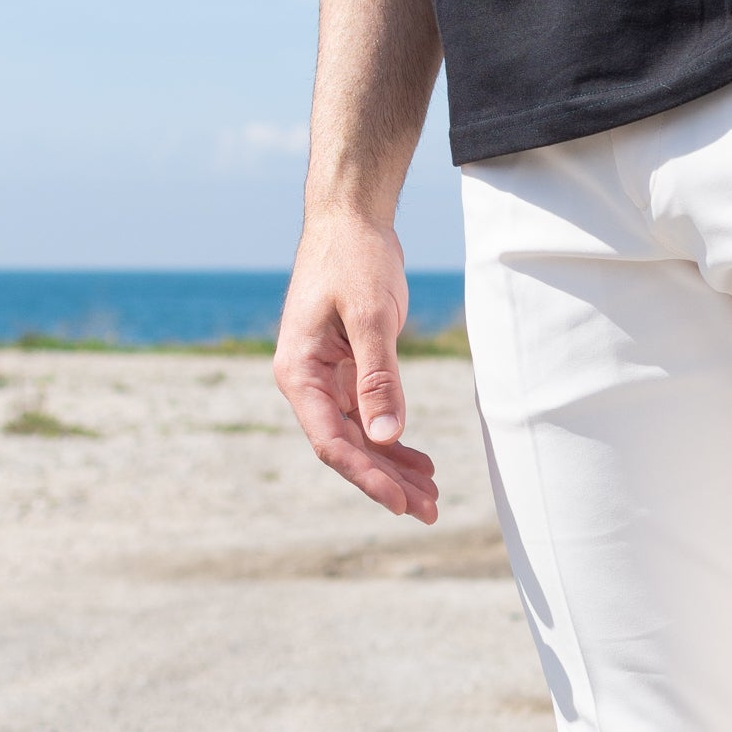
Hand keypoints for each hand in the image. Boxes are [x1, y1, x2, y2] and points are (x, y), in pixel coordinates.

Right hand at [274, 209, 439, 521]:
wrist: (351, 219)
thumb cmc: (354, 258)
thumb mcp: (370, 316)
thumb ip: (378, 376)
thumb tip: (385, 437)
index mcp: (298, 372)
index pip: (331, 442)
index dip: (367, 477)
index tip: (402, 503)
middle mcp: (307, 382)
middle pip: (349, 449)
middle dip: (388, 482)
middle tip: (431, 512)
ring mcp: (327, 379)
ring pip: (362, 438)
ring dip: (395, 468)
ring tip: (433, 496)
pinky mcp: (348, 371)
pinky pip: (370, 418)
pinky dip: (395, 441)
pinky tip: (421, 463)